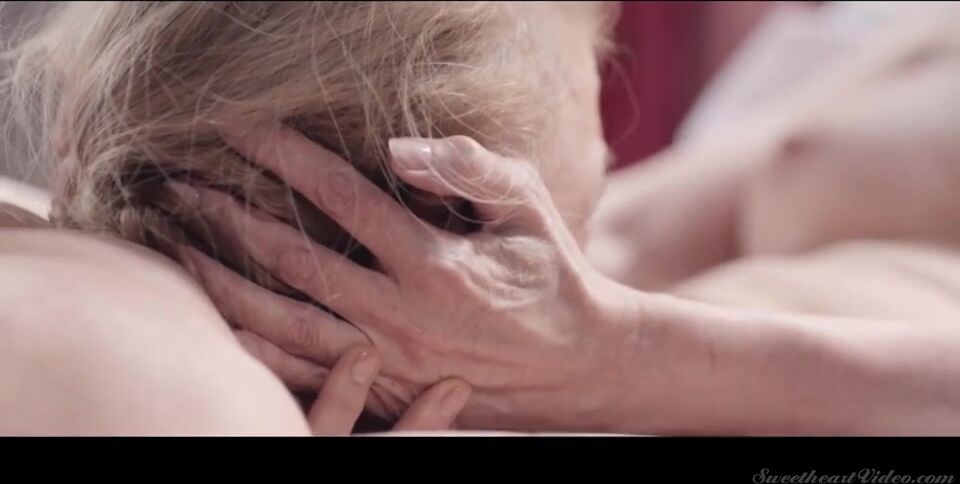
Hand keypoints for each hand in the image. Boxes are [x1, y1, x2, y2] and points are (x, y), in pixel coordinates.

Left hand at [169, 124, 633, 429]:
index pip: (339, 198)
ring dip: (224, 282)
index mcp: (433, 264)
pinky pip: (303, 374)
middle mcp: (398, 316)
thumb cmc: (552, 276)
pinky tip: (222, 323)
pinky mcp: (385, 392)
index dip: (284, 156)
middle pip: (290, 261)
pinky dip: (255, 346)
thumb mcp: (529, 208)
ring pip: (283, 322)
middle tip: (177, 186)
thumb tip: (396, 150)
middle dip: (226, 217)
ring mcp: (386, 361)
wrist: (576, 366)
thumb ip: (468, 169)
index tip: (238, 126)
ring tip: (178, 246)